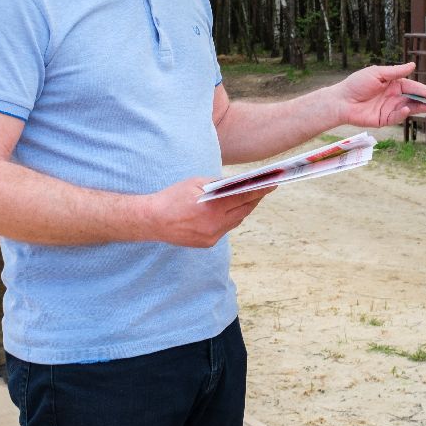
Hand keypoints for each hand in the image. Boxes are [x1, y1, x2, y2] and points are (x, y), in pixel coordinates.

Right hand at [144, 177, 273, 247]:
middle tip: (265, 188)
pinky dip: (231, 219)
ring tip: (252, 198)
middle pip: (243, 210)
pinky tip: (234, 210)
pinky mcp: (208, 243)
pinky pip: (225, 229)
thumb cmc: (172, 198)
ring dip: (244, 209)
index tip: (273, 184)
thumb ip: (218, 183)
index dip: (260, 190)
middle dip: (255, 199)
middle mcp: (215, 225)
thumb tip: (237, 182)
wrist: (152, 221)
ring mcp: (212, 236)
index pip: (243, 197)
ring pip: (236, 221)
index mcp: (213, 207)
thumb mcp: (195, 183)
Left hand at [330, 63, 425, 126]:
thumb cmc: (357, 84)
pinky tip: (407, 108)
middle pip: (415, 99)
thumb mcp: (377, 73)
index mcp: (394, 84)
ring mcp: (390, 109)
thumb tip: (412, 65)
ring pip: (410, 109)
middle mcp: (395, 97)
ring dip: (420, 108)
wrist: (341, 100)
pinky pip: (397, 117)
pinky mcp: (384, 120)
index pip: (414, 88)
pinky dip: (404, 114)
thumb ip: (395, 71)